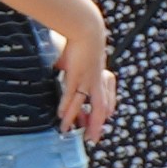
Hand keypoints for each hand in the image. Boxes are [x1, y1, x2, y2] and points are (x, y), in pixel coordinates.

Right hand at [54, 19, 118, 138]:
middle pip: (100, 109)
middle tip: (92, 139)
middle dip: (96, 126)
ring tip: (69, 132)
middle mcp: (97, 81)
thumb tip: (61, 66)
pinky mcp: (76, 75)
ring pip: (84, 105)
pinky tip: (61, 116)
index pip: (105, 101)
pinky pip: (71, 95)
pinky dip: (66, 107)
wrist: (87, 28)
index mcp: (101, 77)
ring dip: (76, 120)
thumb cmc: (84, 40)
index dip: (103, 114)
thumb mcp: (83, 57)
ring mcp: (87, 79)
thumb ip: (74, 65)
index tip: (97, 123)